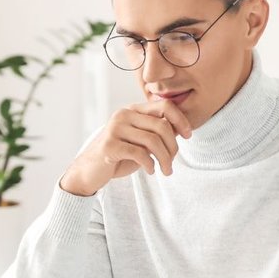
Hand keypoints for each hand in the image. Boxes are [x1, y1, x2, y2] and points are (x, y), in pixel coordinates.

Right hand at [58, 100, 194, 196]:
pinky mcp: (109, 145)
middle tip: (172, 163)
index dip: (181, 120)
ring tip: (166, 171)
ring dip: (164, 159)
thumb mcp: (140, 141)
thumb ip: (156, 133)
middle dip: (173, 147)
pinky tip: (151, 171)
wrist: (90, 171)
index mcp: (133, 110)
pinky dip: (150, 164)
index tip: (188, 136)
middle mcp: (123, 114)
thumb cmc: (119, 156)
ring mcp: (115, 128)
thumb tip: (181, 130)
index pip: (164, 106)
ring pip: (152, 140)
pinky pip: (139, 153)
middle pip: (161, 125)